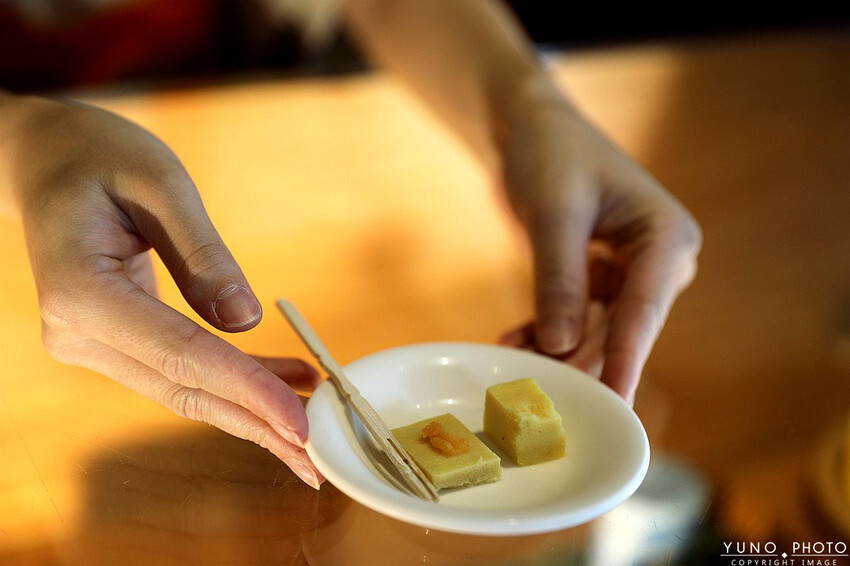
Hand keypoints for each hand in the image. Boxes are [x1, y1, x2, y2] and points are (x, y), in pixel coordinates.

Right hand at [4, 96, 322, 486]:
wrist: (48, 160)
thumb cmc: (100, 156)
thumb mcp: (160, 183)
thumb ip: (202, 253)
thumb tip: (245, 320)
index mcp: (82, 292)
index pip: (180, 355)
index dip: (245, 389)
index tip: (299, 421)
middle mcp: (79, 333)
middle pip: (183, 389)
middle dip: (255, 423)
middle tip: (316, 457)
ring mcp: (90, 343)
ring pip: (184, 389)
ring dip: (249, 408)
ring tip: (313, 421)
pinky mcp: (111, 341)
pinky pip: (179, 369)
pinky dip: (232, 381)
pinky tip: (281, 384)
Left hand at [497, 94, 701, 404]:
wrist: (530, 130)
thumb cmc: (551, 153)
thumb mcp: (554, 212)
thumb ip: (558, 278)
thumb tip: (560, 345)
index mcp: (666, 238)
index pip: (644, 310)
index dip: (625, 359)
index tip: (614, 403)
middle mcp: (657, 262)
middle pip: (620, 328)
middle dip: (580, 359)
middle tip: (542, 392)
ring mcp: (629, 274)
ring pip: (595, 330)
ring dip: (556, 349)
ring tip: (515, 362)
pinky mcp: (598, 280)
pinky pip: (574, 318)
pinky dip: (544, 330)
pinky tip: (512, 341)